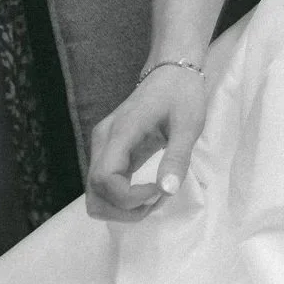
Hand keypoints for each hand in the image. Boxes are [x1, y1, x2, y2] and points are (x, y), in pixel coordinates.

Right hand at [86, 63, 207, 221]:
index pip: (104, 179)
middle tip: (157, 198)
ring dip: (121, 209)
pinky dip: (121, 200)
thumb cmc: (182, 95)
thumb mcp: (189, 125)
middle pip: (94, 193)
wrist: (171, 74)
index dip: (129, 197)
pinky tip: (147, 192)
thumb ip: (177, 158)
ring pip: (95, 195)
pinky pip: (104, 187)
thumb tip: (166, 191)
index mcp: (121, 131)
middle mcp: (103, 140)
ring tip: (153, 197)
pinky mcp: (108, 153)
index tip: (159, 191)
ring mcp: (102, 147)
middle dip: (125, 209)